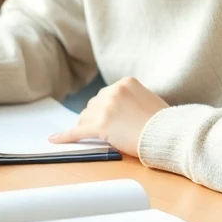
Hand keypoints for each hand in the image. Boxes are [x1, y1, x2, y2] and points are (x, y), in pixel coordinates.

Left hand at [49, 77, 168, 155]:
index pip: (105, 94)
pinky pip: (77, 132)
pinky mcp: (100, 126)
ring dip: (90, 128)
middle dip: (98, 118)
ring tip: (105, 136)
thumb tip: (122, 109)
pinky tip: (54, 139)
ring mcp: (106, 108)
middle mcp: (113, 91)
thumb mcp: (149, 100)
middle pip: (93, 105)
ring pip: (85, 118)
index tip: (112, 117)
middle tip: (111, 130)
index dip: (107, 109)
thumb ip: (132, 99)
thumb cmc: (163, 123)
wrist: (167, 135)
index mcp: (126, 82)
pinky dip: (65, 136)